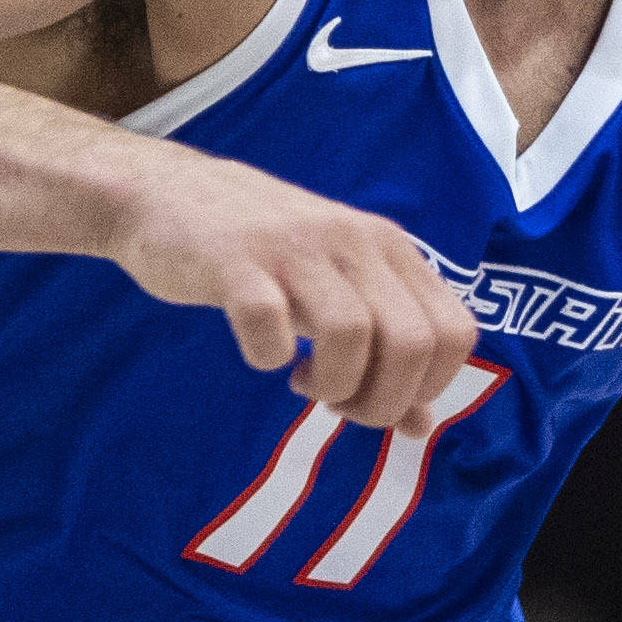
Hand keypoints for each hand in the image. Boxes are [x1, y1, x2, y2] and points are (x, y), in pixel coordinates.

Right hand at [109, 150, 479, 432]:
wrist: (165, 195)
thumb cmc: (262, 254)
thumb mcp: (338, 290)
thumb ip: (386, 351)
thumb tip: (420, 427)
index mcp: (389, 247)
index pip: (456, 333)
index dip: (426, 386)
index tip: (378, 395)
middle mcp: (353, 240)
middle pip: (412, 343)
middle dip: (380, 400)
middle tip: (337, 402)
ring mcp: (295, 247)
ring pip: (352, 334)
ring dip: (331, 384)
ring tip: (303, 381)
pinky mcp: (236, 261)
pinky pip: (269, 324)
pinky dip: (269, 356)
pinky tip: (262, 351)